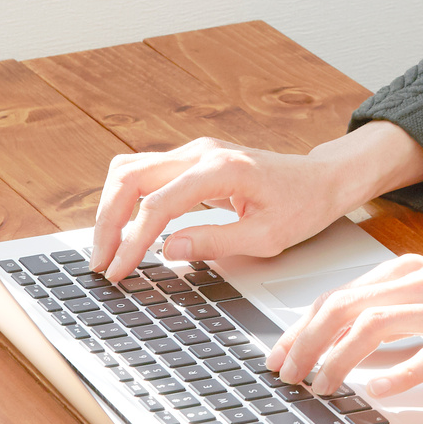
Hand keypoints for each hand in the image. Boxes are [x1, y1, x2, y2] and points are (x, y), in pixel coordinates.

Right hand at [88, 121, 422, 281]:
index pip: (159, 203)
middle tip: (102, 262)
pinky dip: (128, 202)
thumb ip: (216, 241)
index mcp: (222, 169)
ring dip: (112, 209)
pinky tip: (126, 232)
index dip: (133, 240)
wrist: (321, 179)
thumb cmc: (302, 205)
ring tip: (108, 250)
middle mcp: (202, 152)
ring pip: (131, 170)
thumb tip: (168, 250)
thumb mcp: (267, 236)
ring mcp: (195, 153)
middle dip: (108, 221)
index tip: (119, 271)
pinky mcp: (192, 162)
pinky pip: (146, 175)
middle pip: (130, 176)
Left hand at [268, 235, 422, 398]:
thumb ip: (386, 310)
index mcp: (406, 271)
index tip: (278, 356)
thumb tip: (331, 339)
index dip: (301, 328)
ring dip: (340, 359)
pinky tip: (377, 390)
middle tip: (288, 375)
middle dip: (308, 343)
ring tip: (322, 385)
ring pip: (378, 326)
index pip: (338, 295)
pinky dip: (397, 374)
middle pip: (348, 307)